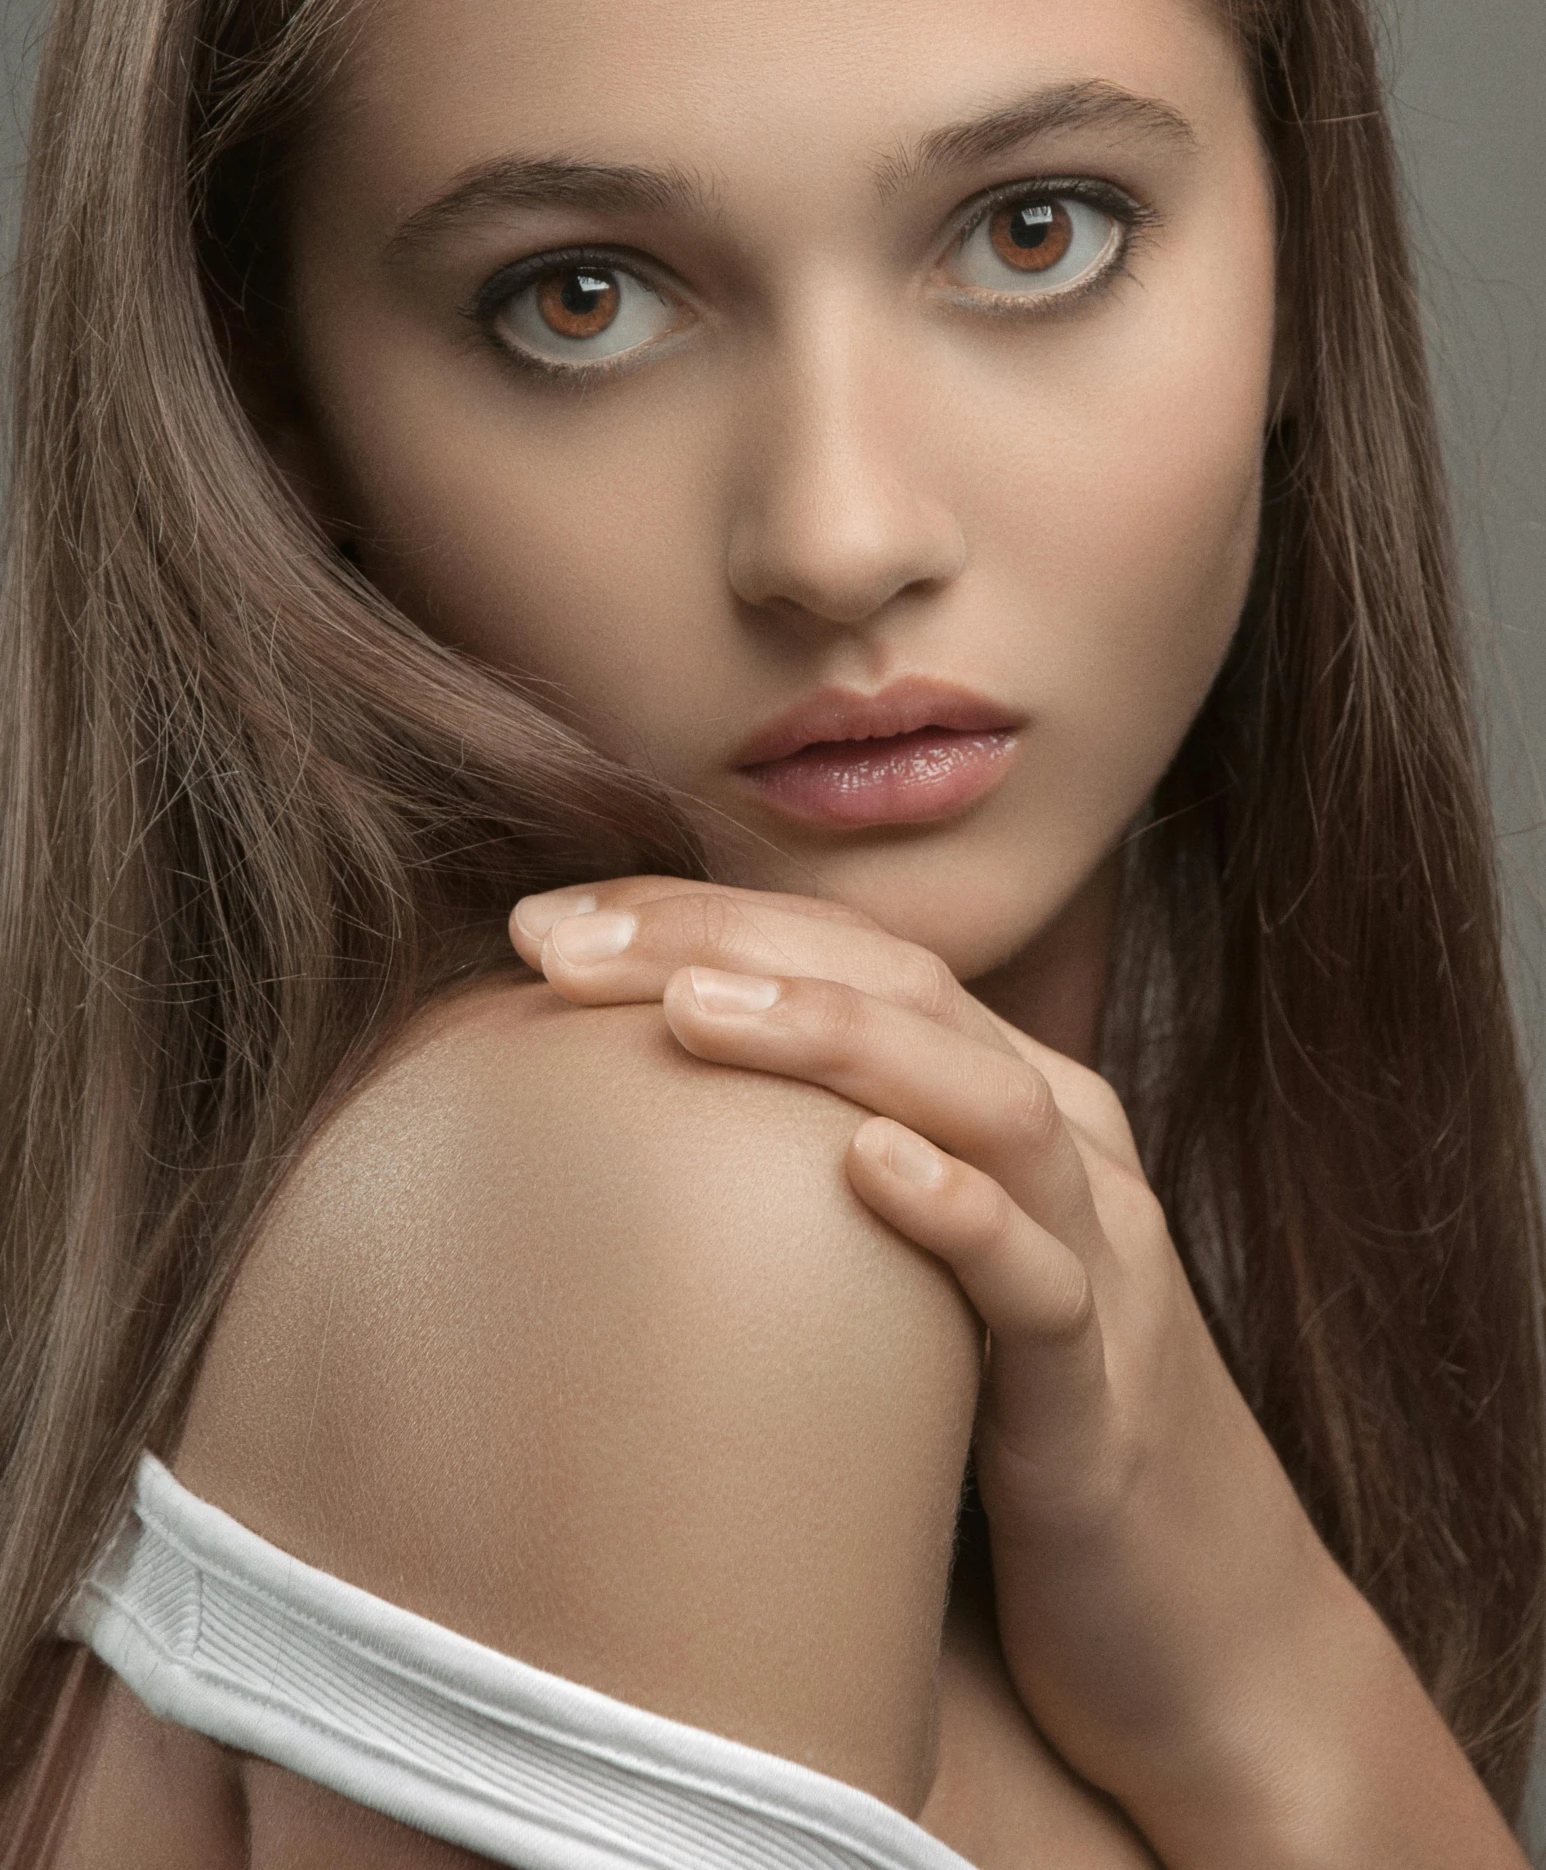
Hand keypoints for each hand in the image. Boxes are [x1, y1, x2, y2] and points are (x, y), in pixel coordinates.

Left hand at [508, 877, 1526, 1869]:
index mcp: (1007, 1105)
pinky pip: (1046, 1284)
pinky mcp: (1111, 1398)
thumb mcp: (905, 1287)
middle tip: (558, 940)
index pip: (848, 959)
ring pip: (987, 1100)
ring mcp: (1104, 1263)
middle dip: (729, 946)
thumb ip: (803, 1200)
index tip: (542, 922)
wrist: (1208, 1641)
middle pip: (904, 990)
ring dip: (839, 1041)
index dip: (698, 920)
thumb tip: (601, 1163)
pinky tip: (867, 1166)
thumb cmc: (1013, 1449)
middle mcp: (1064, 1152)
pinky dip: (964, 1213)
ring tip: (692, 1010)